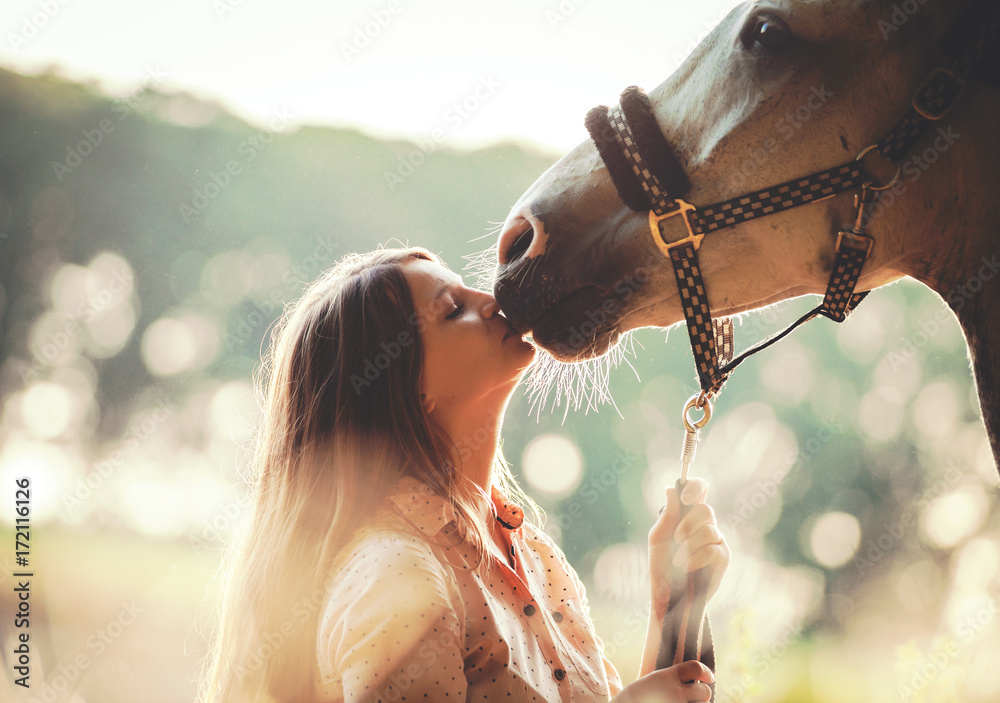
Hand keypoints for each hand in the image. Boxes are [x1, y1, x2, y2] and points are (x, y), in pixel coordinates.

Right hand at [611, 660, 714, 702]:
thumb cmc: (644, 695)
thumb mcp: (658, 679)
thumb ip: (677, 678)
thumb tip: (703, 682)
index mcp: (668, 677)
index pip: (695, 667)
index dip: (706, 672)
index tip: (709, 678)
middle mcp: (674, 693)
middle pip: (704, 692)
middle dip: (703, 695)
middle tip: (694, 697)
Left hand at [648, 477, 728, 617]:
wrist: (668, 597)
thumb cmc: (661, 567)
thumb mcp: (658, 539)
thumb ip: (667, 515)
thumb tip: (671, 488)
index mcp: (688, 515)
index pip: (699, 489)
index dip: (696, 486)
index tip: (685, 496)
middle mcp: (705, 525)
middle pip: (706, 509)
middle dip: (688, 523)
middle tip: (676, 538)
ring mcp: (716, 541)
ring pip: (709, 530)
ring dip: (689, 546)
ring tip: (677, 561)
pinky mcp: (723, 558)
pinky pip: (713, 550)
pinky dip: (696, 558)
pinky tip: (686, 567)